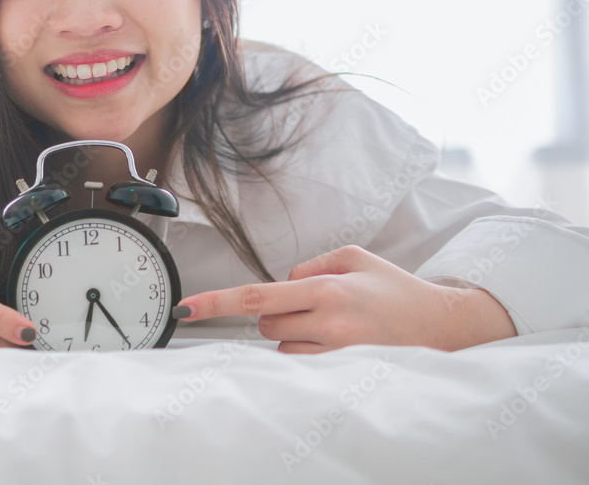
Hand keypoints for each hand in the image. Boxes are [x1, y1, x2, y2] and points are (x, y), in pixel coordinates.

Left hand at [174, 245, 516, 353]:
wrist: (440, 325)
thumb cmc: (395, 288)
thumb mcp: (353, 257)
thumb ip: (310, 265)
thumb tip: (285, 282)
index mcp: (325, 290)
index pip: (257, 297)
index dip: (216, 302)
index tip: (186, 308)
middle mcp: (326, 323)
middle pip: (265, 322)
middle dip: (274, 312)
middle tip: (308, 303)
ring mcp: (333, 352)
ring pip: (280, 342)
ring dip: (291, 331)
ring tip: (330, 321)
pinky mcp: (339, 370)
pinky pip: (300, 358)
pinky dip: (306, 346)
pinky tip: (334, 337)